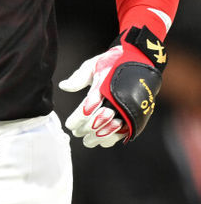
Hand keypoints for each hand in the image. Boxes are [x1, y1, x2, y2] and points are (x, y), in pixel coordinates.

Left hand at [60, 31, 163, 146]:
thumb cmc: (111, 63)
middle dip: (86, 129)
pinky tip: (103, 141)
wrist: (140, 61)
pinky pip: (126, 130)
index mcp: (104, 85)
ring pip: (112, 128)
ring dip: (98, 137)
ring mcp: (129, 106)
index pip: (88, 106)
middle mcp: (117, 97)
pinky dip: (114, 137)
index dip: (78, 118)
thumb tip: (63, 86)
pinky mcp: (138, 113)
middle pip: (99, 119)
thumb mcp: (92, 66)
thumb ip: (78, 78)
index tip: (70, 125)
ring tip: (88, 141)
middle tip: (76, 133)